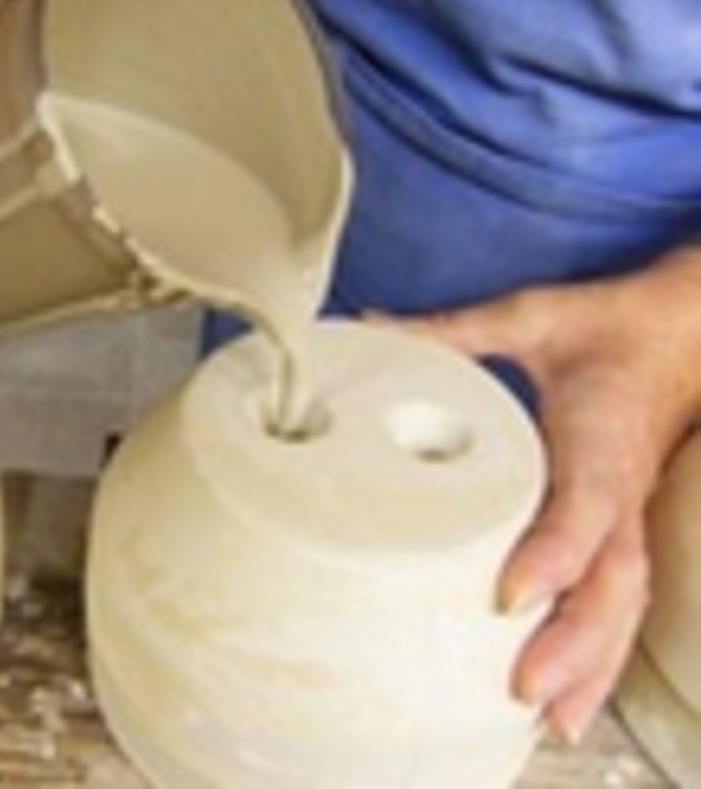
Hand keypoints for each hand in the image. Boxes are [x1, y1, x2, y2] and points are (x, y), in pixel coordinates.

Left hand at [392, 247, 700, 743]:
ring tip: (549, 720)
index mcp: (599, 439)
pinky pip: (621, 602)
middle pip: (612, 580)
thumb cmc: (603, 329)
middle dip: (574, 640)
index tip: (510, 594)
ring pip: (623, 603)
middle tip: (522, 687)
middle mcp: (619, 490)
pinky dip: (601, 654)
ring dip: (591, 664)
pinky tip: (570, 700)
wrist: (678, 333)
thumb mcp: (527, 317)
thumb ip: (450, 329)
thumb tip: (366, 327)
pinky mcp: (624, 531)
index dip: (555, 553)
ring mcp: (628, 517)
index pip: (585, 507)